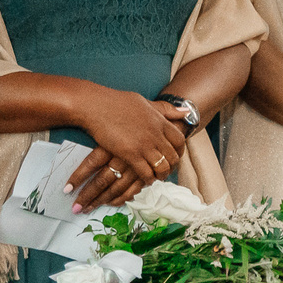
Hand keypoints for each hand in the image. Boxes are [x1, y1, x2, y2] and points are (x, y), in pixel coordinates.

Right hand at [65, 86, 188, 210]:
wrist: (95, 105)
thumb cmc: (116, 101)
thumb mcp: (145, 102)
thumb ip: (165, 109)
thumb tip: (186, 110)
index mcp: (159, 120)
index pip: (179, 140)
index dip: (179, 151)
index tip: (175, 155)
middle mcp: (156, 134)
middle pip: (173, 156)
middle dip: (171, 166)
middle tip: (165, 170)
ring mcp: (144, 145)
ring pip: (162, 167)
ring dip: (161, 175)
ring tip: (156, 178)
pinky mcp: (130, 154)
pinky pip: (146, 172)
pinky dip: (147, 179)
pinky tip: (144, 180)